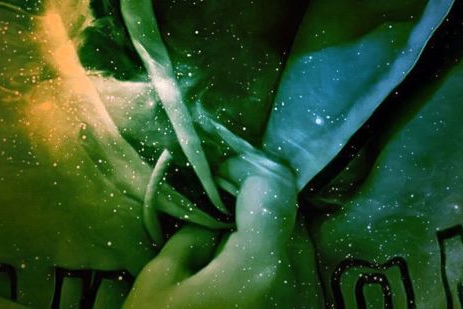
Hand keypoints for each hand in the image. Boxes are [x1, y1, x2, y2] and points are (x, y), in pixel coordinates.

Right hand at [124, 161, 321, 307]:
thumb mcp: (159, 283)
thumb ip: (193, 234)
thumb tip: (214, 213)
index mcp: (260, 262)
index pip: (271, 184)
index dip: (242, 166)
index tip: (216, 168)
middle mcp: (295, 278)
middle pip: (286, 210)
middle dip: (252, 195)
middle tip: (216, 193)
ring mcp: (303, 301)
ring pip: (292, 240)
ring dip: (262, 226)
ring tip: (224, 230)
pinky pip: (290, 270)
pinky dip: (268, 258)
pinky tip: (234, 266)